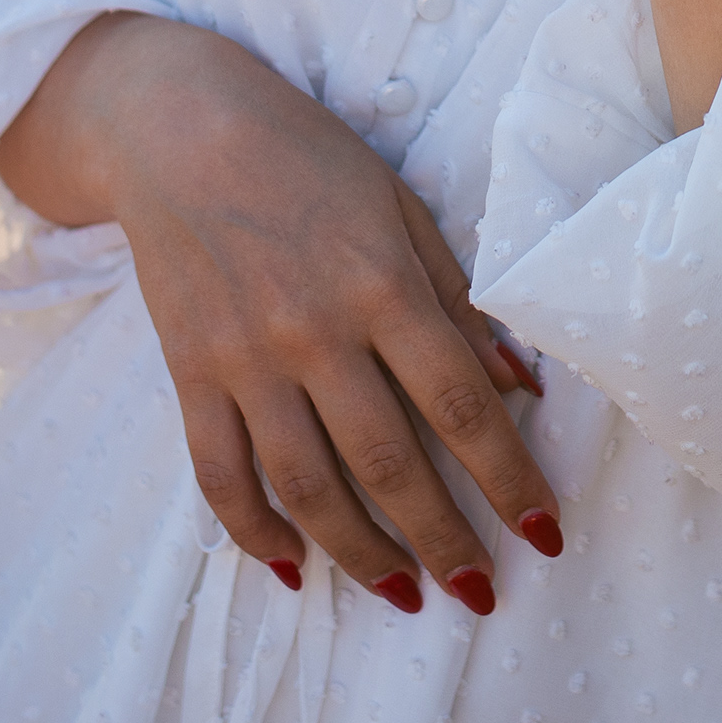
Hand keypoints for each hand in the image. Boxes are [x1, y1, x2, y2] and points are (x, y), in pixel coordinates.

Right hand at [0, 12, 559, 613]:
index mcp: (382, 285)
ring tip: (405, 595)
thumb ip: (461, 300)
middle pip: (390, 464)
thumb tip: (523, 385)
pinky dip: (255, 532)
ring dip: (361, 554)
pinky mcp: (190, 375)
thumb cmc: (308, 158)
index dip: (508, 478)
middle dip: (444, 540)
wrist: (178, 127)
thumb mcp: (402, 208)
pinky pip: (220, 474)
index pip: (461, 406)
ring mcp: (245, 360)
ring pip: (307, 487)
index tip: (543, 532)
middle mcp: (315, 332)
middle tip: (482, 589)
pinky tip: (294, 567)